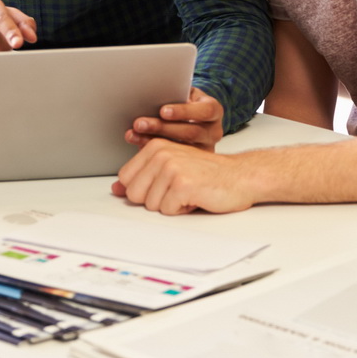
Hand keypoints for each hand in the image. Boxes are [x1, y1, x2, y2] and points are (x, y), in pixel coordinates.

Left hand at [113, 139, 260, 214]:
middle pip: (134, 194)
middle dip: (155, 199)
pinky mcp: (183, 184)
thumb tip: (116, 189)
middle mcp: (161, 153)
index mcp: (155, 147)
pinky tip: (196, 197)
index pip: (126, 179)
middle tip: (177, 189)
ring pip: (151, 205)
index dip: (145, 189)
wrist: (240, 176)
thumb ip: (142, 177)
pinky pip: (168, 210)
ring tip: (189, 192)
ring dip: (171, 205)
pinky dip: (183, 210)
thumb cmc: (207, 174)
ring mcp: (172, 167)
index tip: (164, 184)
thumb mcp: (171, 170)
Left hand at [125, 86, 224, 149]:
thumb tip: (156, 93)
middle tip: (140, 123)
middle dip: (162, 127)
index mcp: (214, 111)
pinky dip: (152, 150)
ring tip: (134, 134)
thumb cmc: (188, 102)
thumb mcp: (187, 94)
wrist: (194, 118)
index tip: (163, 111)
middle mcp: (213, 131)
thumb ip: (177, 93)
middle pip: (190, 132)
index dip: (183, 111)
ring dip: (153, 140)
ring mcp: (204, 149)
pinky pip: (172, 159)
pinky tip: (138, 144)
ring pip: (180, 149)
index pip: (205, 110)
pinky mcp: (193, 162)